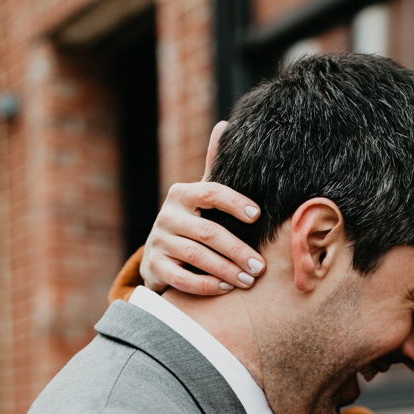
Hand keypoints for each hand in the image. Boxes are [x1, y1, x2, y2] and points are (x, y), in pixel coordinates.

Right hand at [139, 120, 264, 296]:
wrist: (159, 256)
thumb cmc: (192, 222)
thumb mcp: (202, 196)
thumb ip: (214, 166)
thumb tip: (225, 124)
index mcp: (182, 193)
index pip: (211, 192)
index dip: (235, 203)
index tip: (258, 216)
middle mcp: (167, 215)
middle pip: (208, 231)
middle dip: (237, 249)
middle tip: (260, 266)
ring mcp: (158, 241)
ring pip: (197, 257)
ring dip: (226, 270)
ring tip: (249, 280)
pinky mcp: (154, 267)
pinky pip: (182, 278)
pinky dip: (206, 285)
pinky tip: (226, 289)